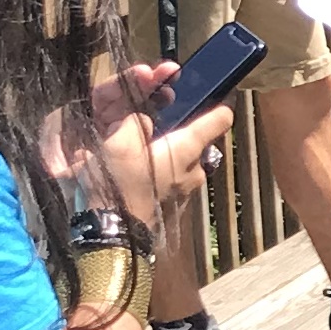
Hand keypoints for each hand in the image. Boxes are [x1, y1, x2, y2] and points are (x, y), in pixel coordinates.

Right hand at [50, 65, 226, 226]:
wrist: (110, 233)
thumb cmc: (118, 185)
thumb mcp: (119, 141)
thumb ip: (134, 121)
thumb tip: (142, 119)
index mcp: (186, 148)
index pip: (219, 118)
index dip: (218, 105)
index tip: (217, 96)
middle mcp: (194, 169)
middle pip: (196, 141)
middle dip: (179, 132)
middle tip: (156, 127)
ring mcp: (186, 191)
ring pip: (183, 162)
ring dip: (168, 155)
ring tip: (142, 155)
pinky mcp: (175, 207)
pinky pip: (172, 181)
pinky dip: (160, 174)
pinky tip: (139, 176)